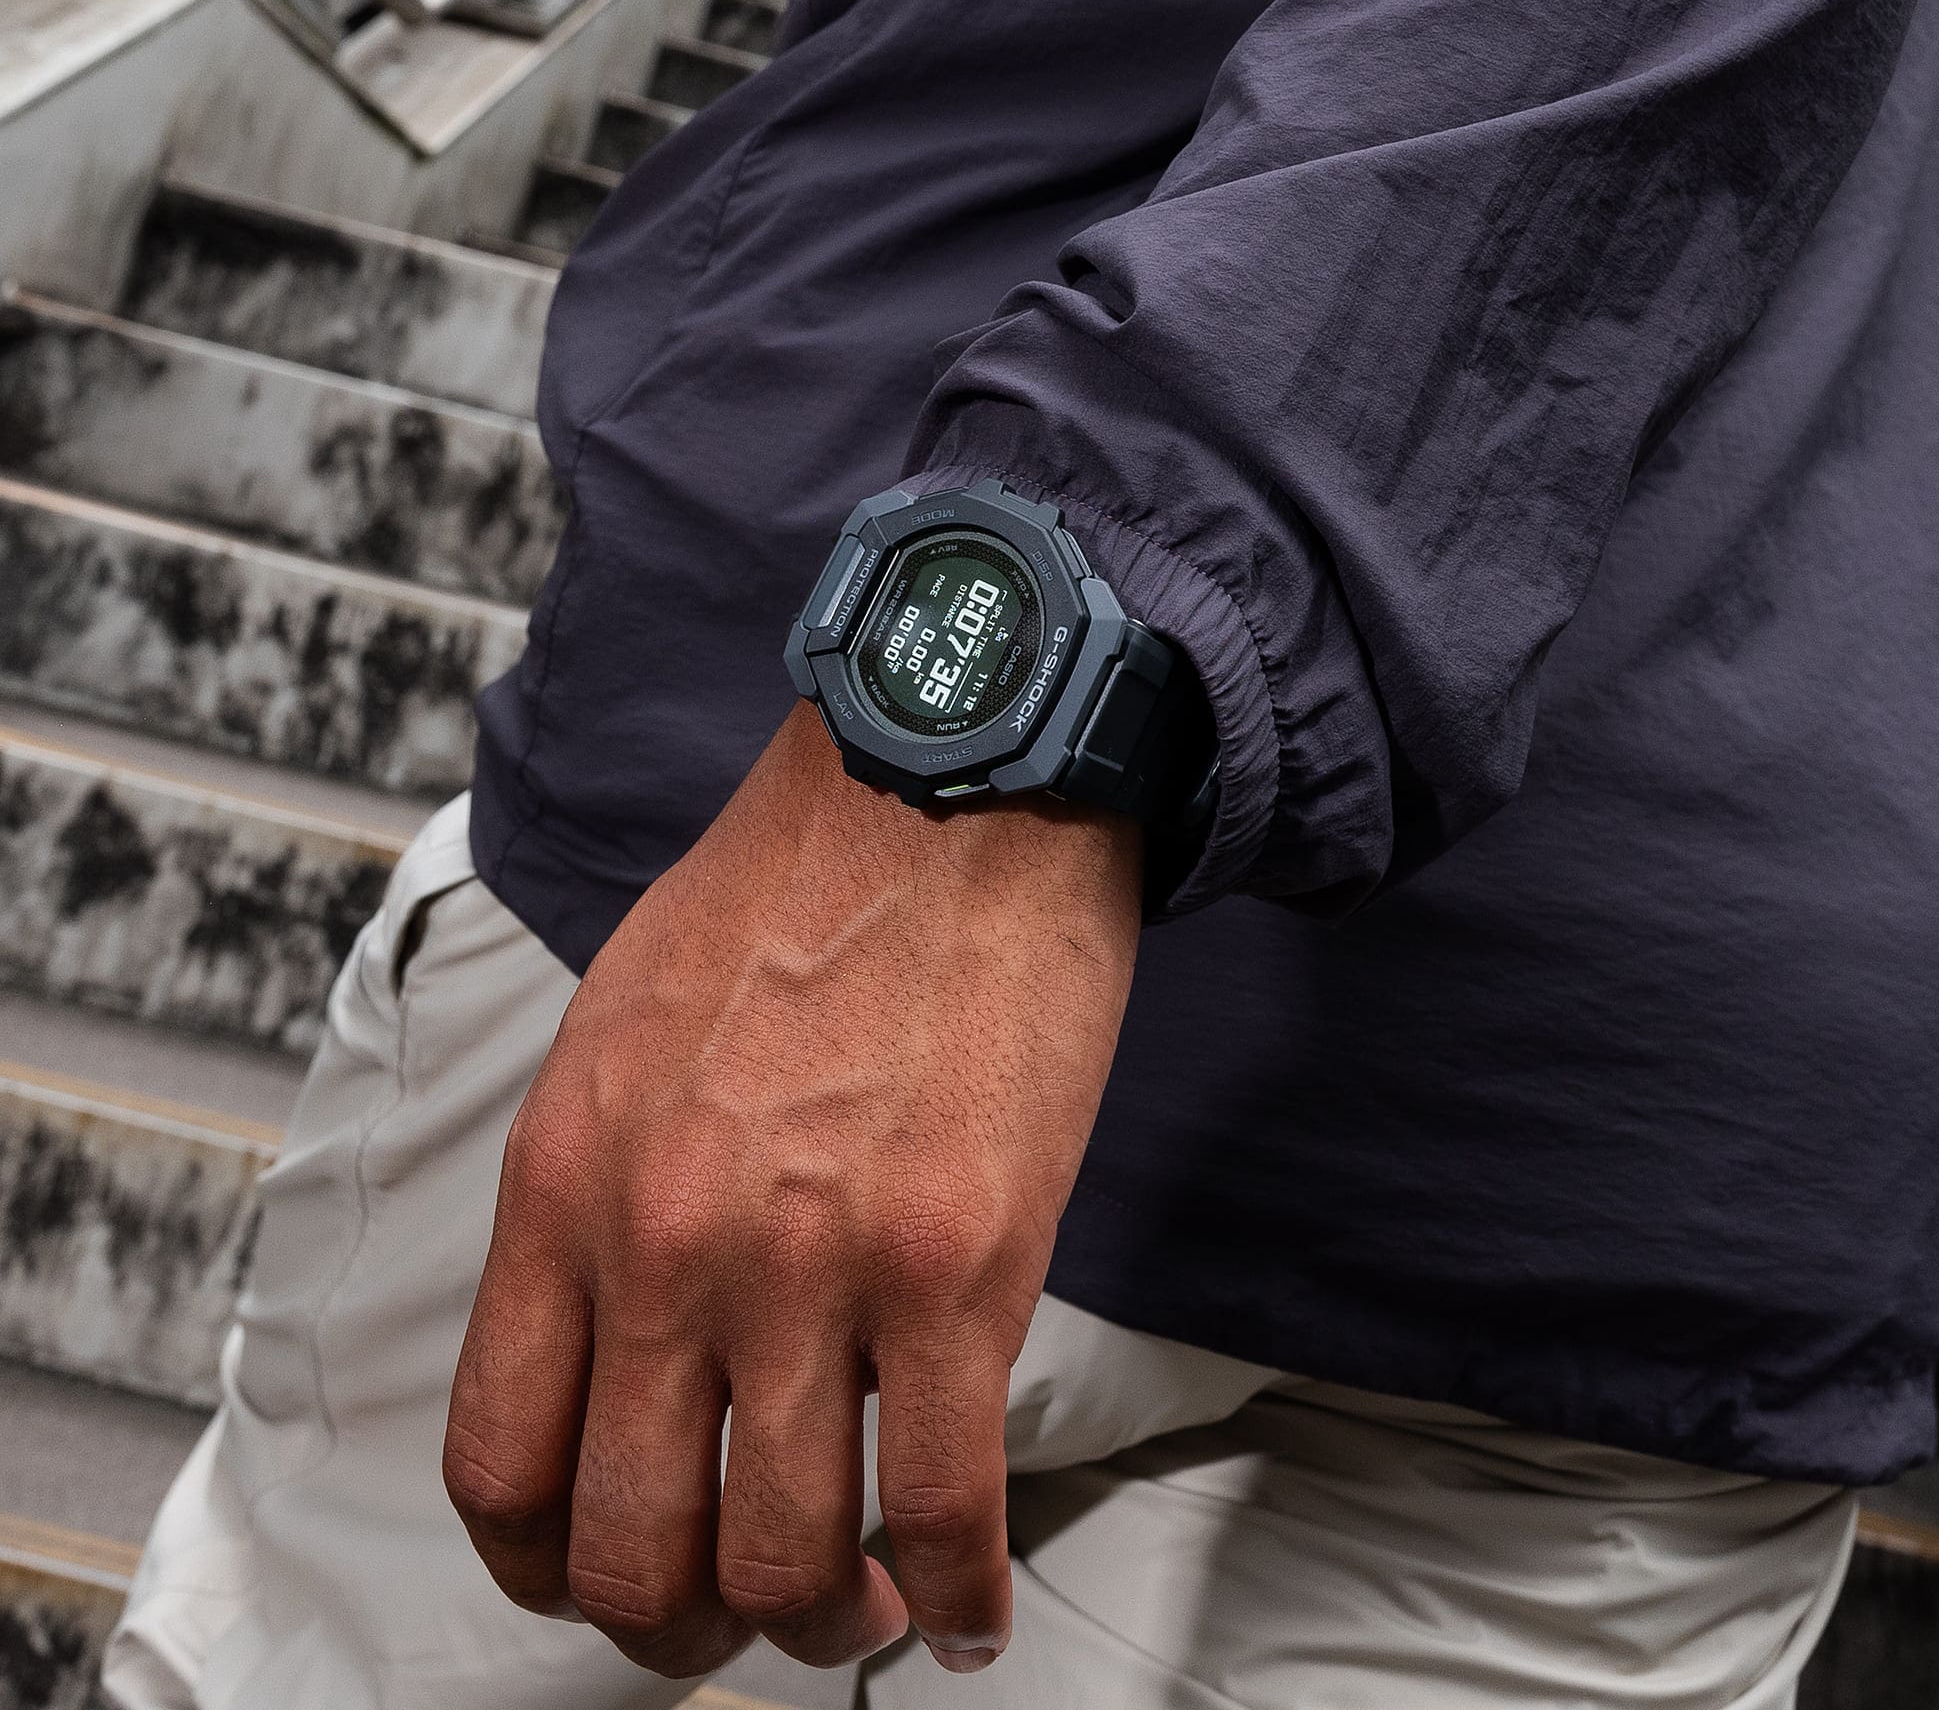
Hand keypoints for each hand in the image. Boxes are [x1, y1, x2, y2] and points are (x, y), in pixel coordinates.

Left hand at [444, 702, 1141, 1675]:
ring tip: (862, 1609)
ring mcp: (812, 1265)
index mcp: (568, 1180)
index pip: (500, 1462)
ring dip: (821, 1628)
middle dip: (681, 1629)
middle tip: (735, 1621)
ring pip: (783, 1561)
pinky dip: (958, 1596)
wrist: (946, 782)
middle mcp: (666, 1244)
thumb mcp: (626, 1025)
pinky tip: (969, 1605)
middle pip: (630, 1550)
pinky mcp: (957, 1263)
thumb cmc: (797, 887)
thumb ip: (601, 1191)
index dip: (547, 1565)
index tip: (603, 1575)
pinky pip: (946, 1504)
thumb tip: (626, 1333)